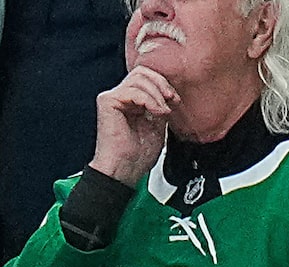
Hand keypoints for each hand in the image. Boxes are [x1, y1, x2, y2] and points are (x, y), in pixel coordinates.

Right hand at [92, 67, 175, 186]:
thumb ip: (161, 108)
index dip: (164, 85)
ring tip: (163, 112)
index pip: (148, 78)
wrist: (126, 168)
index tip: (176, 100)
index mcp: (133, 101)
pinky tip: (157, 113)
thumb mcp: (159, 126)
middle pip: (142, 72)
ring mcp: (113, 97)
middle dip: (162, 84)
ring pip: (138, 79)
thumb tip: (170, 95)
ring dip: (157, 94)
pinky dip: (149, 100)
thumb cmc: (138, 154)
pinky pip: (133, 91)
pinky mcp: (108, 101)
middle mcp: (121, 96)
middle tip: (172, 100)